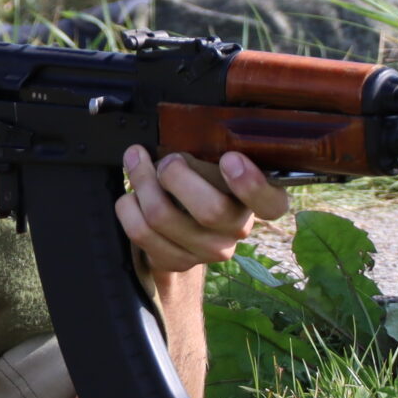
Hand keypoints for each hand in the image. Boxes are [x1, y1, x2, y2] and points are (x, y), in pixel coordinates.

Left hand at [116, 148, 289, 275]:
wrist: (183, 225)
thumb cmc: (201, 179)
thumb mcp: (214, 162)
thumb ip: (210, 152)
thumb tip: (181, 136)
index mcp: (257, 202)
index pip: (270, 203)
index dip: (251, 184)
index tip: (229, 159)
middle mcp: (237, 230)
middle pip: (209, 210)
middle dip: (176, 175)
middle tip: (166, 160)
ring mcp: (208, 251)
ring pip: (163, 217)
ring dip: (142, 182)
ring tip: (137, 164)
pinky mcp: (177, 261)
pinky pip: (141, 233)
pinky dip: (128, 207)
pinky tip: (131, 195)